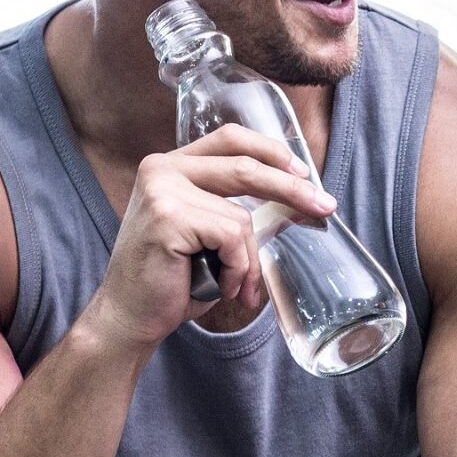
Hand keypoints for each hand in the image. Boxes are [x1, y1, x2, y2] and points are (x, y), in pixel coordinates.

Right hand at [82, 125, 338, 353]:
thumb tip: (298, 195)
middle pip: (245, 166)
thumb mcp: (208, 234)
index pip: (229, 139)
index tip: (303, 172)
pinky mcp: (168, 217)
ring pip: (241, 217)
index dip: (270, 151)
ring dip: (248, 261)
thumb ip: (233, 206)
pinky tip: (221, 286)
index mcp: (170, 165)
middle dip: (291, 189)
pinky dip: (236, 269)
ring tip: (236, 286)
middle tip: (325, 207)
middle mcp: (162, 169)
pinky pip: (231, 238)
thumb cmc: (174, 280)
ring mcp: (162, 190)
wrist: (131, 317)